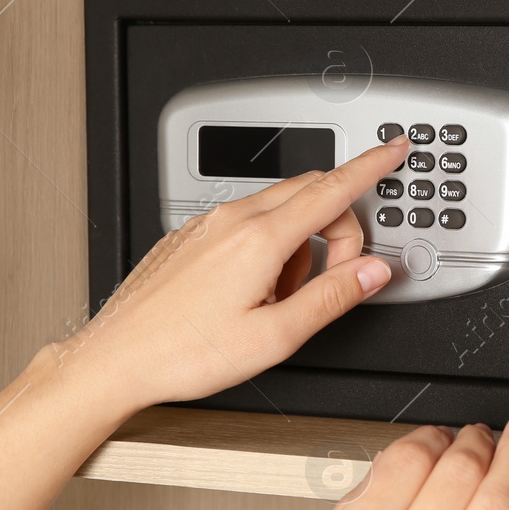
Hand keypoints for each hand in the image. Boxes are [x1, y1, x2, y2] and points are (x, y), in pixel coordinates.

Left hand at [56, 136, 410, 414]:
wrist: (115, 359)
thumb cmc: (183, 353)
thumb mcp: (275, 337)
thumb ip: (332, 297)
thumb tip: (373, 271)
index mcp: (260, 239)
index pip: (333, 188)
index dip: (371, 167)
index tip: (392, 150)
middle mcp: (232, 221)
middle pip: (309, 193)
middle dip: (339, 224)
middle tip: (341, 272)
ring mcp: (207, 226)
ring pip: (277, 211)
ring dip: (298, 245)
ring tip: (279, 301)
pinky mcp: (190, 238)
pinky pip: (244, 226)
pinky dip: (266, 250)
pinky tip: (250, 295)